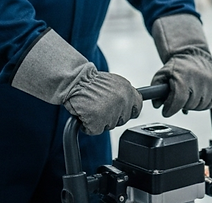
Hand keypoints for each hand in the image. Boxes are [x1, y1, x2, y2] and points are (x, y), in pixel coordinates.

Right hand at [11, 29, 141, 134]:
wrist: (74, 80)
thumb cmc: (91, 81)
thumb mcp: (115, 83)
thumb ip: (124, 94)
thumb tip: (130, 103)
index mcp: (128, 91)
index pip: (137, 108)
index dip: (128, 111)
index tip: (122, 110)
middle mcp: (122, 102)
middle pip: (122, 119)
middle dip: (112, 116)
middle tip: (101, 106)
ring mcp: (111, 113)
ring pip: (108, 126)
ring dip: (100, 120)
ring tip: (92, 106)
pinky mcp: (97, 122)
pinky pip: (94, 130)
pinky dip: (87, 125)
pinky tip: (85, 113)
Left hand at [150, 14, 211, 116]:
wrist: (194, 55)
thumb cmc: (177, 67)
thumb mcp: (162, 74)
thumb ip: (155, 90)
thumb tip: (157, 105)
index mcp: (184, 76)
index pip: (178, 100)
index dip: (171, 109)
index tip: (166, 112)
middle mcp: (200, 79)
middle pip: (189, 105)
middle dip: (181, 104)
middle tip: (179, 96)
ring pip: (200, 107)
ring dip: (193, 104)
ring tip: (189, 93)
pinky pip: (211, 104)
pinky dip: (203, 102)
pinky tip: (199, 93)